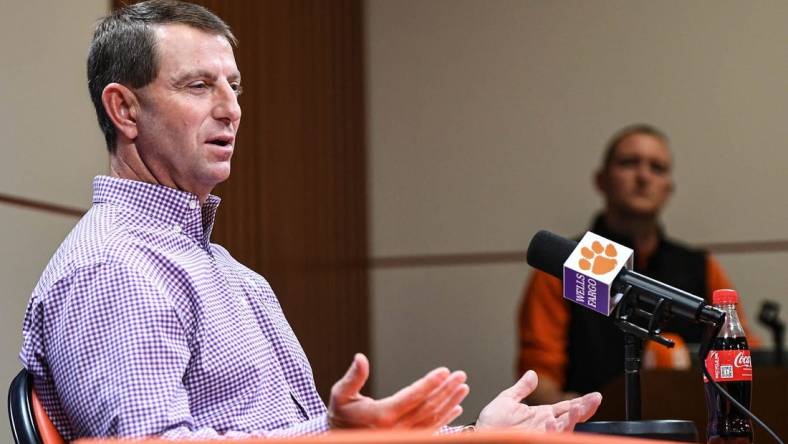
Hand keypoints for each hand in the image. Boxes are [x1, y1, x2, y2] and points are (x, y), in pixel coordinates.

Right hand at [328, 353, 469, 429]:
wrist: (340, 440)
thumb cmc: (341, 416)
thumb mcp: (341, 395)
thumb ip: (353, 377)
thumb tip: (360, 358)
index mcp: (382, 416)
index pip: (413, 397)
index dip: (430, 383)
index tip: (445, 371)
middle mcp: (396, 429)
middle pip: (428, 407)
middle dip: (446, 390)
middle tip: (460, 376)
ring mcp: (403, 437)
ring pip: (432, 420)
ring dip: (449, 403)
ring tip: (462, 388)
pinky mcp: (406, 440)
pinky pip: (430, 430)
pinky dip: (445, 420)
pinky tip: (455, 408)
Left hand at [476, 370, 600, 431]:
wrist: (481, 435)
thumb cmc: (492, 422)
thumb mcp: (507, 400)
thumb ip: (522, 388)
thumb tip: (533, 374)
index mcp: (542, 414)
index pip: (567, 408)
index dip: (581, 402)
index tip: (596, 395)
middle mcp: (545, 425)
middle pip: (570, 418)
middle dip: (584, 409)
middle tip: (595, 400)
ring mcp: (542, 434)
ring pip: (563, 429)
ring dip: (572, 420)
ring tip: (578, 410)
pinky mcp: (536, 440)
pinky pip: (549, 437)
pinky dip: (552, 431)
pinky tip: (552, 422)